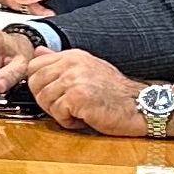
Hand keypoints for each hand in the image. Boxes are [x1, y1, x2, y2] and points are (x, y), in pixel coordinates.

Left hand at [21, 50, 162, 135]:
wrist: (140, 105)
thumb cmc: (116, 92)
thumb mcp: (87, 69)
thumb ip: (60, 61)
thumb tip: (38, 52)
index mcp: (72, 56)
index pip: (33, 66)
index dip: (39, 85)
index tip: (54, 94)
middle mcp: (72, 64)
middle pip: (34, 83)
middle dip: (46, 100)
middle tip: (67, 106)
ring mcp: (74, 79)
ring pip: (43, 100)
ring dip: (59, 112)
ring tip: (79, 111)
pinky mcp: (78, 97)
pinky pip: (57, 113)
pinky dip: (68, 122)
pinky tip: (84, 118)